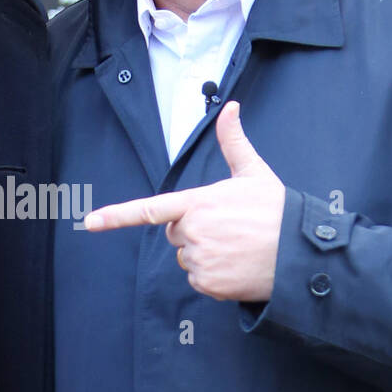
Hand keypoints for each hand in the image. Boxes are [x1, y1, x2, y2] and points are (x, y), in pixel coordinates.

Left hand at [82, 101, 283, 300]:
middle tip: (227, 228)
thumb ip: (233, 141)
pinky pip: (198, 280)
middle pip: (174, 234)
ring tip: (237, 247)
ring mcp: (199, 260)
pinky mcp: (208, 284)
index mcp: (198, 203)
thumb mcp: (253, 172)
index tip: (90, 222)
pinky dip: (214, 276)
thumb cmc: (277, 210)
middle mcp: (193, 232)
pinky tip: (237, 266)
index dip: (116, 216)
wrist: (301, 252)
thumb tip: (230, 107)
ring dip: (205, 255)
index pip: (149, 209)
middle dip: (193, 231)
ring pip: (187, 258)